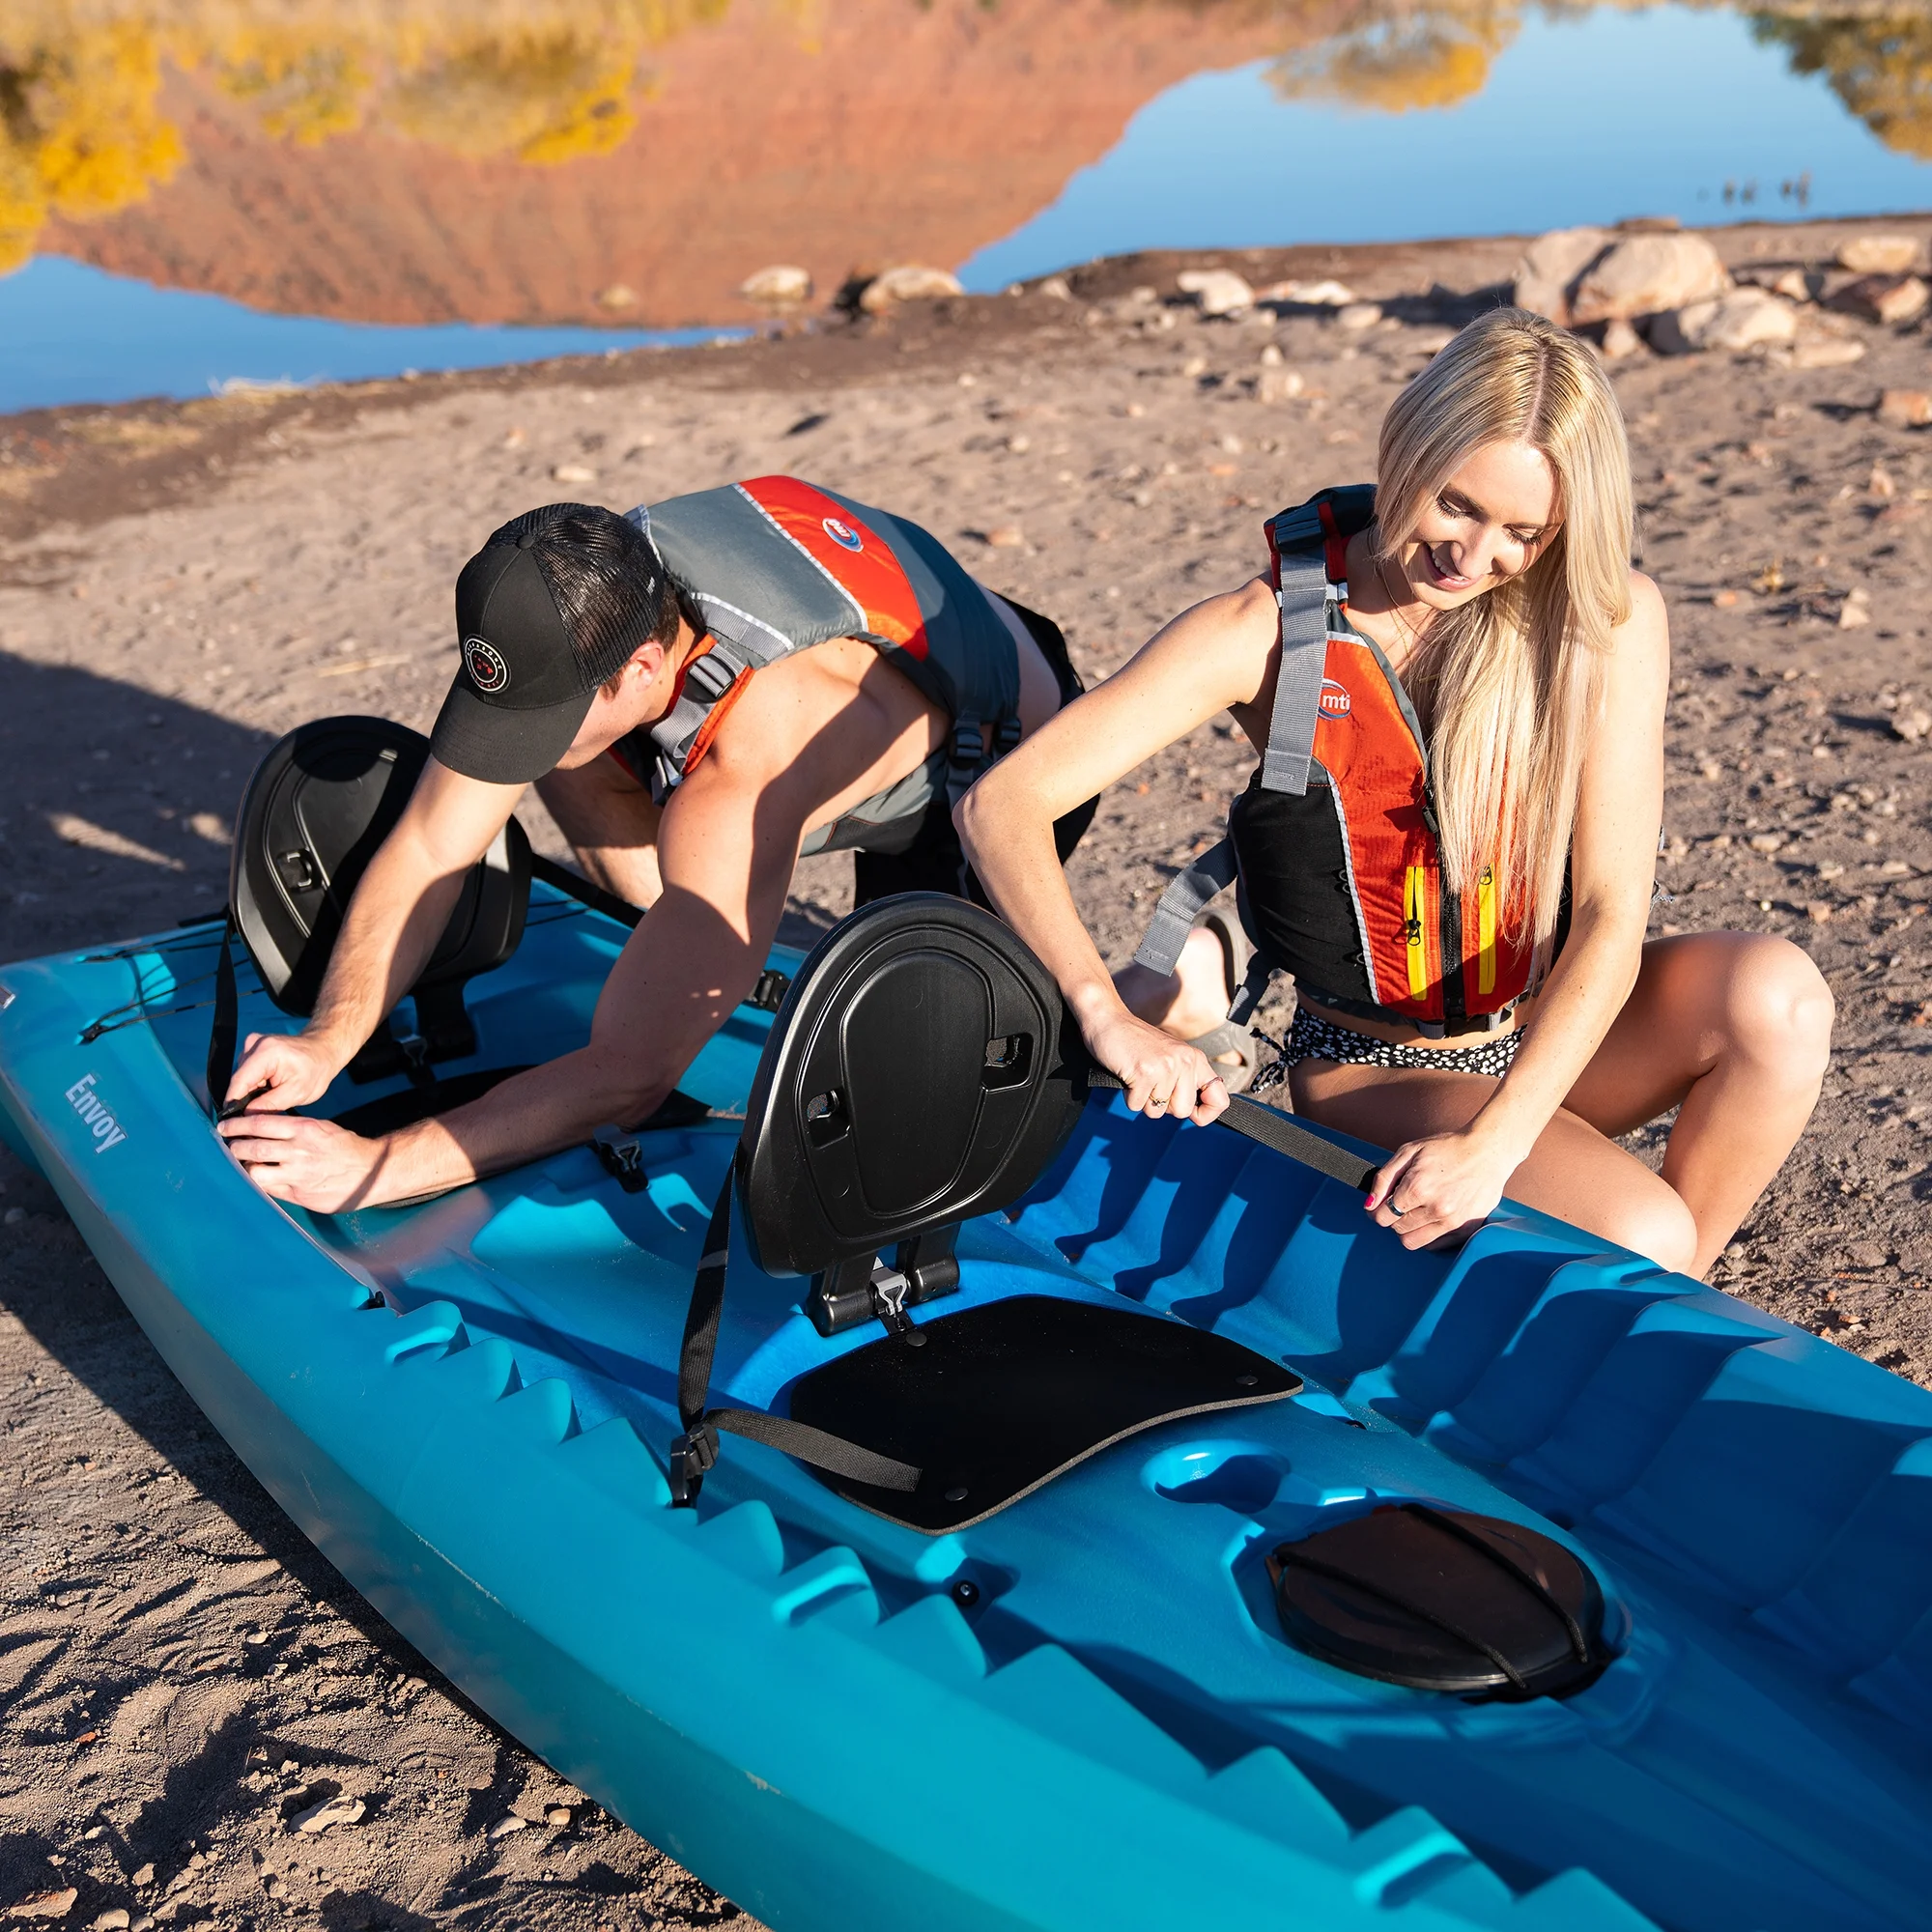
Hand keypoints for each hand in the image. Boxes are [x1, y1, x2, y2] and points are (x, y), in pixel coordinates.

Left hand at [216, 1111, 391, 1212]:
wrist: (371, 1170)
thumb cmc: (345, 1148)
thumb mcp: (320, 1128)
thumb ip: (292, 1130)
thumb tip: (262, 1130)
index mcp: (303, 1129)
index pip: (259, 1123)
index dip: (237, 1125)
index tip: (225, 1127)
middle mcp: (297, 1151)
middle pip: (251, 1148)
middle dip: (235, 1147)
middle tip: (230, 1146)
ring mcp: (297, 1175)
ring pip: (255, 1172)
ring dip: (244, 1167)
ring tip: (242, 1164)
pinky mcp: (299, 1194)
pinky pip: (269, 1189)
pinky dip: (260, 1183)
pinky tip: (259, 1178)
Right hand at [222, 1029, 344, 1114]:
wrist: (324, 1050)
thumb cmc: (316, 1069)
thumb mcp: (297, 1092)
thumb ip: (269, 1105)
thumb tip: (245, 1117)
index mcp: (266, 1052)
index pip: (239, 1082)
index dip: (233, 1104)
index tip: (232, 1123)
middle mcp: (254, 1044)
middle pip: (239, 1081)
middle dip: (245, 1099)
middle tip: (259, 1115)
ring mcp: (252, 1044)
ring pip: (242, 1078)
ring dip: (252, 1091)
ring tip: (271, 1097)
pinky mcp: (253, 1049)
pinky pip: (247, 1073)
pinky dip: (256, 1084)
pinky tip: (270, 1088)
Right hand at [1085, 1006, 1228, 1125]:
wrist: (1108, 1020)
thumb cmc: (1135, 1042)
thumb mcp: (1170, 1057)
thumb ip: (1185, 1080)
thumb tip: (1194, 1112)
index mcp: (1195, 1059)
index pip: (1219, 1099)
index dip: (1206, 1114)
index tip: (1193, 1115)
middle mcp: (1185, 1062)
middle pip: (1182, 1111)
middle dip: (1163, 1106)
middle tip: (1152, 1085)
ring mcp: (1165, 1067)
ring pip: (1157, 1111)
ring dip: (1143, 1100)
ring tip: (1138, 1077)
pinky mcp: (1144, 1073)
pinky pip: (1137, 1105)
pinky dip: (1128, 1096)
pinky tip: (1128, 1075)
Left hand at [1365, 1127, 1519, 1249]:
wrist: (1487, 1151)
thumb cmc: (1448, 1148)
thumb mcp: (1408, 1151)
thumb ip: (1384, 1178)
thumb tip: (1369, 1204)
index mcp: (1418, 1188)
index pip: (1382, 1217)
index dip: (1377, 1211)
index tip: (1381, 1204)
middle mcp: (1435, 1209)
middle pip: (1396, 1229)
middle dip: (1393, 1217)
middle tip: (1402, 1203)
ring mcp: (1453, 1221)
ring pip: (1413, 1242)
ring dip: (1408, 1229)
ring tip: (1416, 1211)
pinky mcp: (1466, 1229)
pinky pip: (1435, 1245)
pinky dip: (1427, 1235)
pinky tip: (1431, 1217)